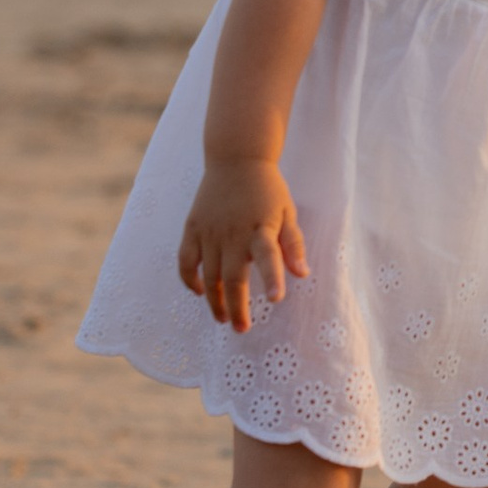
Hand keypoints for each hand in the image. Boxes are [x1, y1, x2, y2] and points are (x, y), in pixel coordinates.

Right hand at [177, 163, 309, 333]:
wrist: (236, 158)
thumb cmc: (267, 189)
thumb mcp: (287, 212)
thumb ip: (293, 244)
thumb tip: (302, 274)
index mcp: (261, 227)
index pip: (268, 255)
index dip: (272, 277)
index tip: (275, 299)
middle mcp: (233, 231)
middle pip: (233, 277)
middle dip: (237, 307)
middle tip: (241, 328)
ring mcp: (210, 230)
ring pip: (209, 275)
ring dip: (214, 300)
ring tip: (223, 318)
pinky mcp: (193, 227)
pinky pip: (186, 261)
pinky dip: (190, 280)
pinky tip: (199, 292)